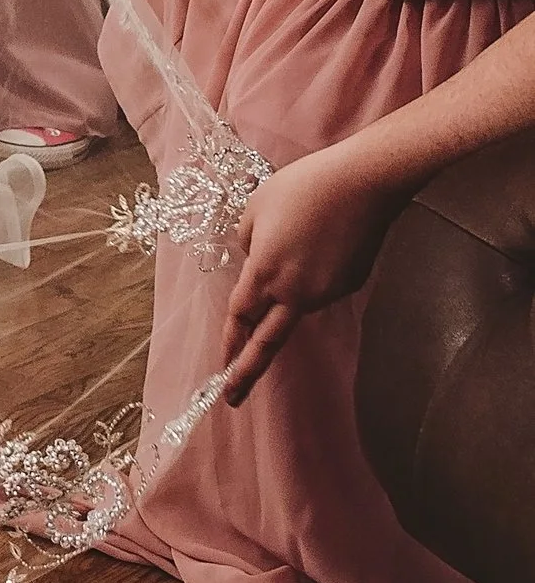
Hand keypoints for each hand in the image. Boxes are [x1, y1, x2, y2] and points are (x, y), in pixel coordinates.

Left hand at [221, 146, 404, 404]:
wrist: (361, 184)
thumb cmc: (301, 189)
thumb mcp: (255, 208)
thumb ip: (248, 243)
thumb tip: (256, 261)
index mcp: (265, 274)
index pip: (241, 318)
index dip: (230, 344)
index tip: (221, 371)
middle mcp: (295, 293)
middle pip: (268, 342)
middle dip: (248, 373)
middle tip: (233, 399)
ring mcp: (326, 293)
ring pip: (297, 302)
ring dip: (289, 287)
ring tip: (301, 232)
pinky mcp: (350, 285)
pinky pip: (320, 285)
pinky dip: (314, 271)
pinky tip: (323, 238)